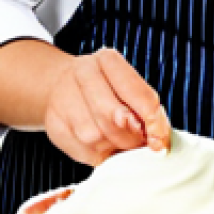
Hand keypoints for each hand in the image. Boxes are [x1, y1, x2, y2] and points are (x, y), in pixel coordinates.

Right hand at [43, 48, 170, 166]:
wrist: (59, 85)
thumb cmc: (103, 87)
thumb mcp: (127, 86)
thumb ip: (145, 107)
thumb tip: (158, 138)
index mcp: (107, 60)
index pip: (139, 94)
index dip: (154, 122)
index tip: (159, 139)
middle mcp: (83, 73)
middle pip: (116, 117)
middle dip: (132, 136)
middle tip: (139, 141)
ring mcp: (64, 98)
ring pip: (97, 137)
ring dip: (114, 146)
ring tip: (119, 141)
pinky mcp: (54, 124)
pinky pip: (83, 151)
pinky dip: (98, 154)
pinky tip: (102, 145)